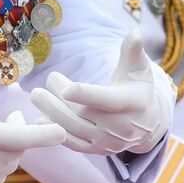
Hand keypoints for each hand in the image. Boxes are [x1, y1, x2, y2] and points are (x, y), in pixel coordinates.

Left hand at [30, 30, 170, 155]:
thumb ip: (132, 52)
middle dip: (59, 101)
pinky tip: (38, 118)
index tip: (66, 88)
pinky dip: (54, 132)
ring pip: (75, 130)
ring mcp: (108, 141)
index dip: (86, 95)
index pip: (106, 100)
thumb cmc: (137, 89)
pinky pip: (72, 143)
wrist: (147, 124)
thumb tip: (135, 32)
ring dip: (52, 114)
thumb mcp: (138, 70)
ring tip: (36, 95)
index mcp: (131, 104)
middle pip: (84, 115)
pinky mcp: (97, 150)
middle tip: (41, 85)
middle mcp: (120, 126)